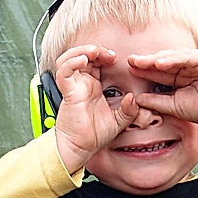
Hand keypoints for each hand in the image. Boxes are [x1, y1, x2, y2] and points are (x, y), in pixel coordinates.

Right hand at [50, 44, 138, 172]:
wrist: (80, 148)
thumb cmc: (93, 136)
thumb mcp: (118, 121)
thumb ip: (129, 110)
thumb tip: (134, 98)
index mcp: (92, 87)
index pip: (95, 62)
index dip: (104, 55)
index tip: (115, 59)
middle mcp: (81, 84)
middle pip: (82, 55)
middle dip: (95, 49)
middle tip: (109, 55)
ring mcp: (73, 87)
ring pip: (69, 58)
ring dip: (81, 51)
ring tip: (94, 52)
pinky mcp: (67, 92)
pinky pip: (64, 72)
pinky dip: (72, 62)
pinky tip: (83, 60)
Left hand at [126, 48, 197, 130]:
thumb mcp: (173, 105)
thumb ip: (156, 101)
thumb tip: (137, 99)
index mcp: (182, 77)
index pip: (160, 72)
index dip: (145, 71)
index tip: (129, 70)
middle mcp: (189, 67)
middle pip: (165, 61)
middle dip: (147, 61)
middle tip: (130, 61)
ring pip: (174, 57)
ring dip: (156, 59)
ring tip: (141, 61)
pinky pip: (186, 57)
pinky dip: (172, 59)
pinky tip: (159, 62)